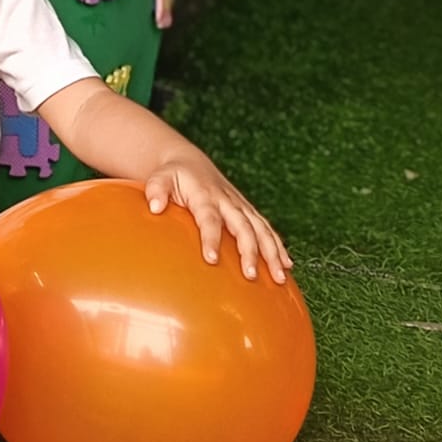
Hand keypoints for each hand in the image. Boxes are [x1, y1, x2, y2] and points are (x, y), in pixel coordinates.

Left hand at [144, 159, 293, 283]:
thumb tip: (154, 206)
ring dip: (272, 252)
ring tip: (279, 277)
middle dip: (249, 251)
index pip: (209, 218)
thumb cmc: (173, 176)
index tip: (212, 259)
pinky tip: (287, 265)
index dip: (211, 238)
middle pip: (243, 227)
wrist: (190, 164)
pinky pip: (267, 229)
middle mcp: (227, 201)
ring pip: (261, 229)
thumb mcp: (160, 178)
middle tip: (251, 275)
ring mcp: (241, 206)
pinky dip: (278, 246)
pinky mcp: (248, 211)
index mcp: (205, 195)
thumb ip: (156, 190)